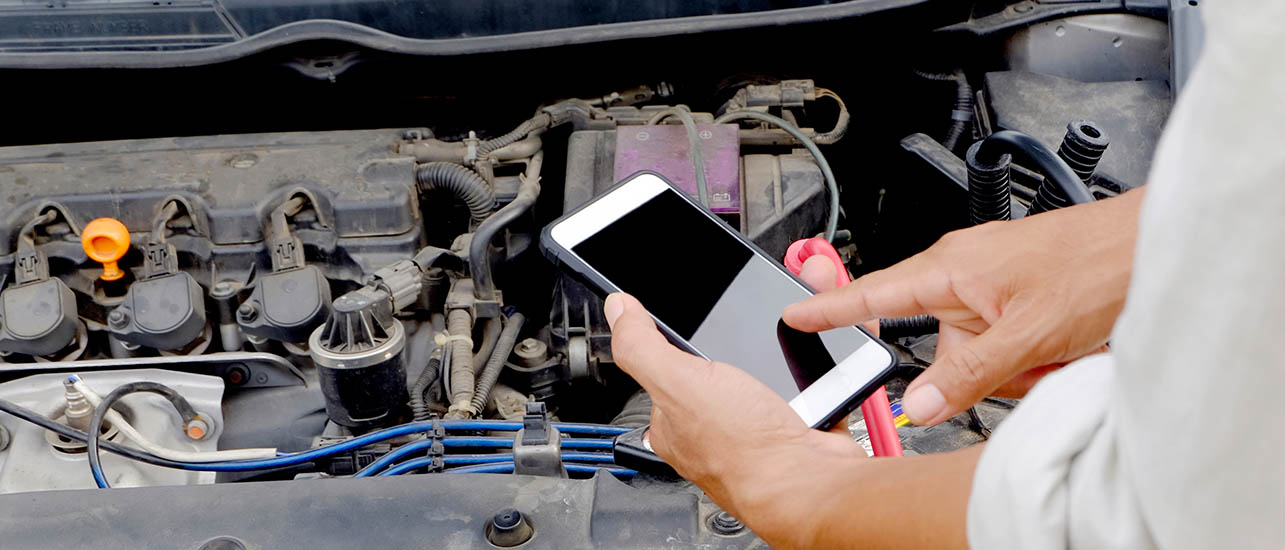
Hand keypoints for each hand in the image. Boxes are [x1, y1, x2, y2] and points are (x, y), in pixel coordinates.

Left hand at [603, 257, 862, 546]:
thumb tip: (617, 310)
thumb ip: (641, 347)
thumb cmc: (745, 451)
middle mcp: (709, 433)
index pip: (658, 377)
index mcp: (672, 424)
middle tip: (740, 342)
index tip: (681, 327)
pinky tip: (804, 375)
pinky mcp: (793, 431)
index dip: (669, 348)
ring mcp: (753, 433)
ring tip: (776, 357)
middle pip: (713, 375)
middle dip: (730, 351)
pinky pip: (797, 391)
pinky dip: (804, 378)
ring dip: (770, 362)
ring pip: (757, 381)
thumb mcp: (677, 383)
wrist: (812, 482)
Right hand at [784, 190, 1142, 425]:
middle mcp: (965, 273)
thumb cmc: (1098, 264)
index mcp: (951, 267)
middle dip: (982, 371)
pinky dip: (1033, 358)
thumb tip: (919, 404)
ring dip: (1017, 367)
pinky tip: (1065, 348)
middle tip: (1026, 363)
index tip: (793, 314)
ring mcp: (994, 285)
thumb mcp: (1029, 333)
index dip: (830, 307)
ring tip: (1059, 352)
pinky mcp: (1020, 296)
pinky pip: (1006, 344)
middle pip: (943, 347)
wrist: (1154, 246)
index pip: (873, 293)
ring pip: (980, 353)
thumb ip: (968, 373)